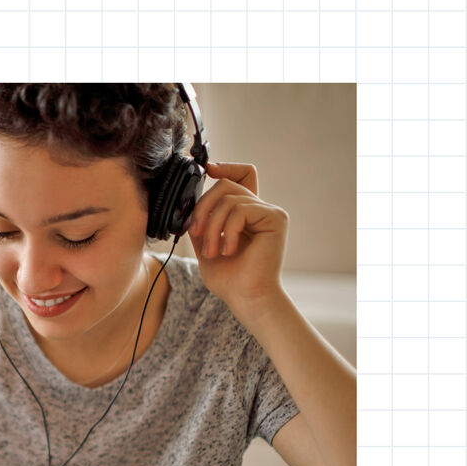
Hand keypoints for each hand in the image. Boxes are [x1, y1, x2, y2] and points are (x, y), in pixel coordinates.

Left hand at [186, 161, 288, 320]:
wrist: (246, 298)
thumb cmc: (229, 279)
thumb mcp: (206, 244)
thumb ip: (202, 221)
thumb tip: (190, 202)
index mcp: (245, 213)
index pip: (240, 176)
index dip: (225, 167)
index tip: (207, 170)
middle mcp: (260, 209)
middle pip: (227, 184)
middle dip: (204, 207)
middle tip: (196, 233)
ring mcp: (269, 212)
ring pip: (229, 199)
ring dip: (213, 227)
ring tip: (213, 252)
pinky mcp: (275, 218)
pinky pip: (241, 210)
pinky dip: (228, 231)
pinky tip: (229, 251)